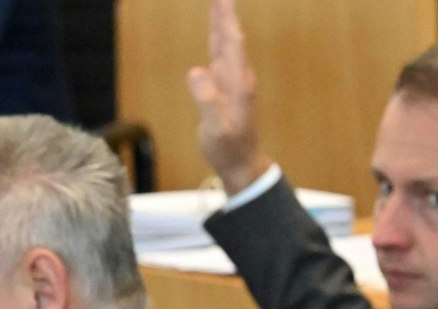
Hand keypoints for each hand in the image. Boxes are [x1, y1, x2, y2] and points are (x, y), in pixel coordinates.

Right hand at [186, 0, 271, 194]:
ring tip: (218, 1)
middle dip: (223, 12)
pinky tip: (216, 32)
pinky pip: (221, 55)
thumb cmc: (228, 148)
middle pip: (230, 36)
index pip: (231, 42)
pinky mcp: (227, 87)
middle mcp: (237, 77)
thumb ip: (207, 100)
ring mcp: (233, 81)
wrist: (242, 163)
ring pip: (226, 43)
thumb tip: (196, 71)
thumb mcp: (216, 129)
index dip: (225, 18)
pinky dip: (217, 37)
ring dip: (221, 21)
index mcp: (237, 83)